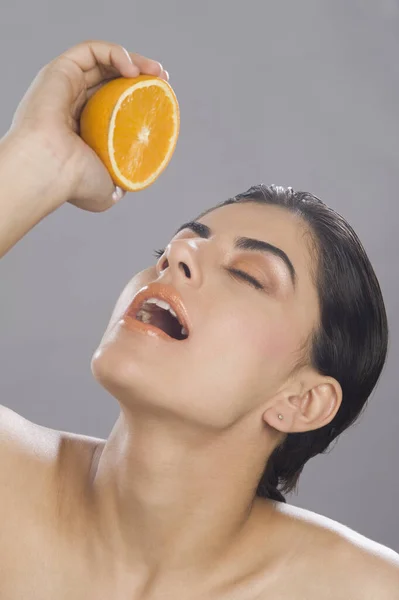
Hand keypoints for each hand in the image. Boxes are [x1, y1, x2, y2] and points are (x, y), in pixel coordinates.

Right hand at [8, 40, 168, 211]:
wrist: (51, 170)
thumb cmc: (75, 183)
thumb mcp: (107, 190)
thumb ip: (116, 185)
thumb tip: (126, 185)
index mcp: (79, 128)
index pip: (111, 103)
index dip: (137, 96)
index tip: (161, 101)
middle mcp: (70, 104)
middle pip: (110, 78)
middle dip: (141, 74)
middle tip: (164, 80)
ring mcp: (64, 86)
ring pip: (103, 60)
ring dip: (135, 60)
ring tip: (157, 72)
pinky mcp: (59, 70)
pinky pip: (91, 51)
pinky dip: (116, 53)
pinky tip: (134, 70)